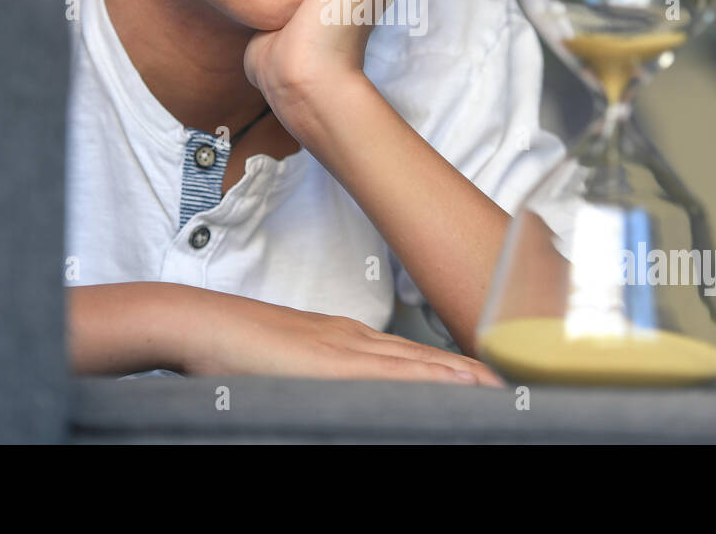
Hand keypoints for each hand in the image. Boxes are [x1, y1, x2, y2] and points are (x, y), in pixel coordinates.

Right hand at [184, 290, 506, 387]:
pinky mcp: (332, 361)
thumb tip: (338, 390)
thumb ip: (318, 372)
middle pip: (426, 357)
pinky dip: (432, 379)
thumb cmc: (233, 346)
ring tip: (503, 387)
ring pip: (420, 363)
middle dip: (472, 372)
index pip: (413, 355)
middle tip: (516, 385)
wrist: (199, 324)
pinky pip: (395, 372)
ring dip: (464, 376)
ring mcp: (345, 346)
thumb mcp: (288, 360)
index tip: (488, 379)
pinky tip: (460, 387)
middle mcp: (354, 338)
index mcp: (346, 337)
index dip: (453, 368)